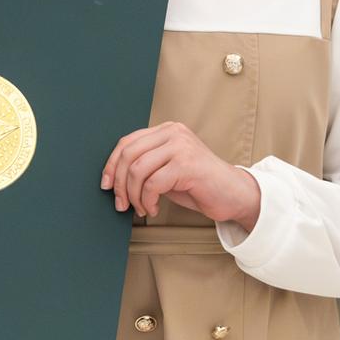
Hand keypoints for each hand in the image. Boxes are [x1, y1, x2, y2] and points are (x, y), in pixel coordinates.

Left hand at [101, 121, 261, 226]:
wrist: (234, 195)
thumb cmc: (199, 185)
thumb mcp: (167, 169)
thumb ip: (146, 165)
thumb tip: (112, 177)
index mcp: (166, 130)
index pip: (127, 142)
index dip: (111, 165)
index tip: (106, 185)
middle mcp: (173, 133)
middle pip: (129, 155)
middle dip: (119, 183)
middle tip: (121, 204)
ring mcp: (181, 146)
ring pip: (138, 170)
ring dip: (134, 195)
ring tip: (141, 208)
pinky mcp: (187, 164)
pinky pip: (153, 184)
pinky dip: (148, 201)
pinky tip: (153, 209)